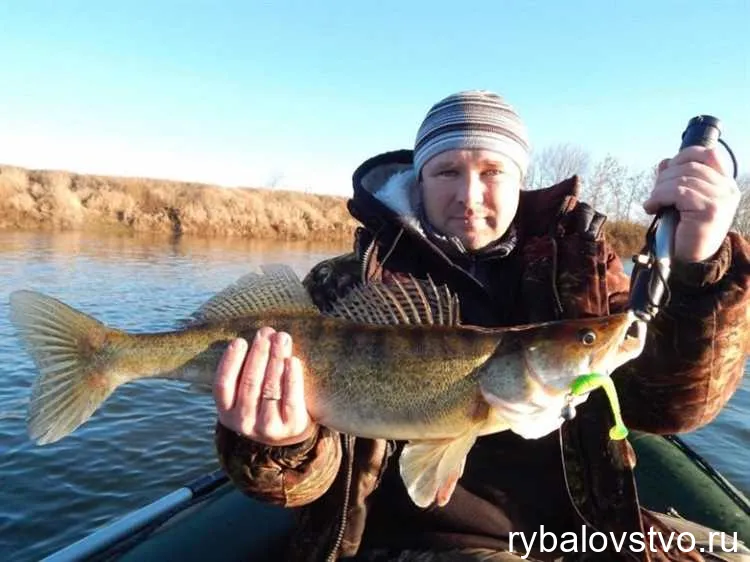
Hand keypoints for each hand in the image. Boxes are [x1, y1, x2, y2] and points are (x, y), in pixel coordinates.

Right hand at [213, 327, 314, 445]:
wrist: (290, 431)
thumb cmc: (264, 402)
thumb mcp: (246, 394)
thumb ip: (243, 371)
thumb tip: (253, 336)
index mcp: (227, 412)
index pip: (223, 384)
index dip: (230, 362)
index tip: (240, 341)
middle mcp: (243, 423)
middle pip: (249, 383)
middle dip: (259, 354)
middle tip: (266, 332)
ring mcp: (266, 427)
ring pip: (270, 388)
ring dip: (276, 359)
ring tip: (281, 339)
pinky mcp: (290, 426)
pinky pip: (291, 398)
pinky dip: (291, 377)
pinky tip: (292, 360)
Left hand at [643, 146, 739, 262]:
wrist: (689, 259)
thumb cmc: (684, 229)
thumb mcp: (682, 200)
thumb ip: (676, 179)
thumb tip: (665, 161)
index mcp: (724, 183)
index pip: (709, 154)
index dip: (684, 156)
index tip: (667, 169)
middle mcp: (727, 189)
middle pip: (691, 166)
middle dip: (665, 177)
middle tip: (655, 194)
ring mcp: (721, 199)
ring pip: (682, 179)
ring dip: (659, 190)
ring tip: (652, 203)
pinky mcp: (710, 210)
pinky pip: (678, 193)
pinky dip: (659, 197)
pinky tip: (651, 208)